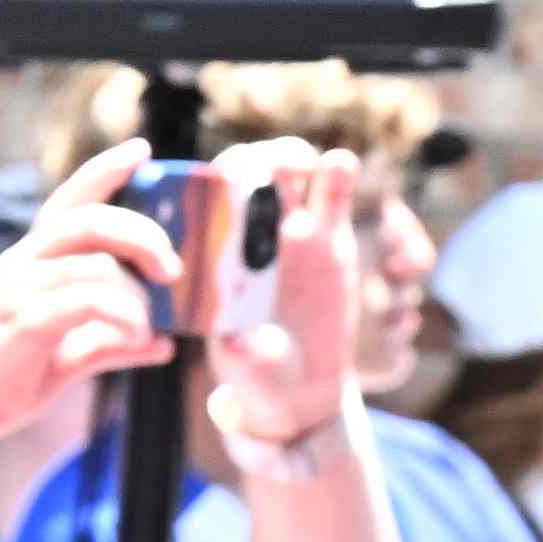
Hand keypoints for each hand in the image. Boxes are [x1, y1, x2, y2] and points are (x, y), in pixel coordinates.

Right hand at [0, 143, 184, 486]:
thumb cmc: (2, 381)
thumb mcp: (65, 358)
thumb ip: (110, 344)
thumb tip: (163, 345)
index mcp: (30, 260)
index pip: (70, 199)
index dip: (106, 170)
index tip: (142, 149)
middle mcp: (23, 262)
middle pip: (92, 220)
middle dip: (143, 235)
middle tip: (172, 269)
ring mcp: (20, 288)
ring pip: (98, 265)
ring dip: (138, 297)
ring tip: (146, 328)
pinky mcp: (23, 319)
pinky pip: (89, 301)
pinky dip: (125, 317)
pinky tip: (139, 338)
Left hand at [201, 144, 363, 457]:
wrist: (301, 386)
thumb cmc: (257, 374)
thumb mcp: (243, 366)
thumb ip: (240, 348)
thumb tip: (235, 336)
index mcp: (214, 255)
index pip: (202, 203)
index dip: (209, 186)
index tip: (220, 188)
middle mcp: (248, 233)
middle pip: (245, 172)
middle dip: (254, 161)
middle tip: (266, 174)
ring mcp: (291, 229)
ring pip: (289, 171)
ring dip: (292, 155)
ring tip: (303, 168)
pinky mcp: (331, 235)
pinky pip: (332, 193)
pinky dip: (337, 172)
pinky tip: (340, 166)